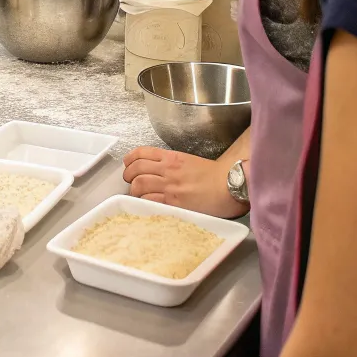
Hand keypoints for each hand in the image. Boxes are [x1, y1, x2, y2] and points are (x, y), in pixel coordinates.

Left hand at [122, 146, 247, 218]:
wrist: (229, 186)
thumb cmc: (214, 175)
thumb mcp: (189, 161)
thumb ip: (172, 164)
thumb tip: (157, 171)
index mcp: (172, 157)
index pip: (142, 152)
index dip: (130, 158)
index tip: (127, 164)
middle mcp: (168, 169)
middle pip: (137, 168)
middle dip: (128, 175)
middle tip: (128, 180)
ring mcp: (170, 186)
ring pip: (139, 184)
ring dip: (133, 189)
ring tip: (135, 193)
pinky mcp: (174, 202)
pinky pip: (150, 200)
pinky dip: (143, 201)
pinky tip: (144, 203)